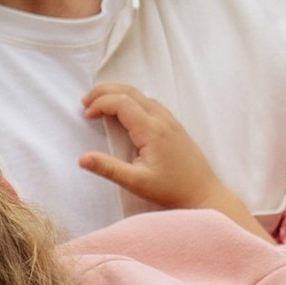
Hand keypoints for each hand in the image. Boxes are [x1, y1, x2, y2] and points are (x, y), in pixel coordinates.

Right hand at [82, 82, 262, 233]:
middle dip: (105, 91)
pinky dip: (131, 100)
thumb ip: (108, 168)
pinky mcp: (174, 125)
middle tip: (86, 102)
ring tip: (99, 105)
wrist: (204, 193)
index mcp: (152, 130)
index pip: (121, 102)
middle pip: (130, 91)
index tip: (86, 115)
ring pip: (141, 95)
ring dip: (118, 94)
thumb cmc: (171, 190)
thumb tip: (82, 158)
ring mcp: (170, 120)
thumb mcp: (136, 182)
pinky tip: (124, 112)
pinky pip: (150, 103)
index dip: (100, 103)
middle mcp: (162, 119)